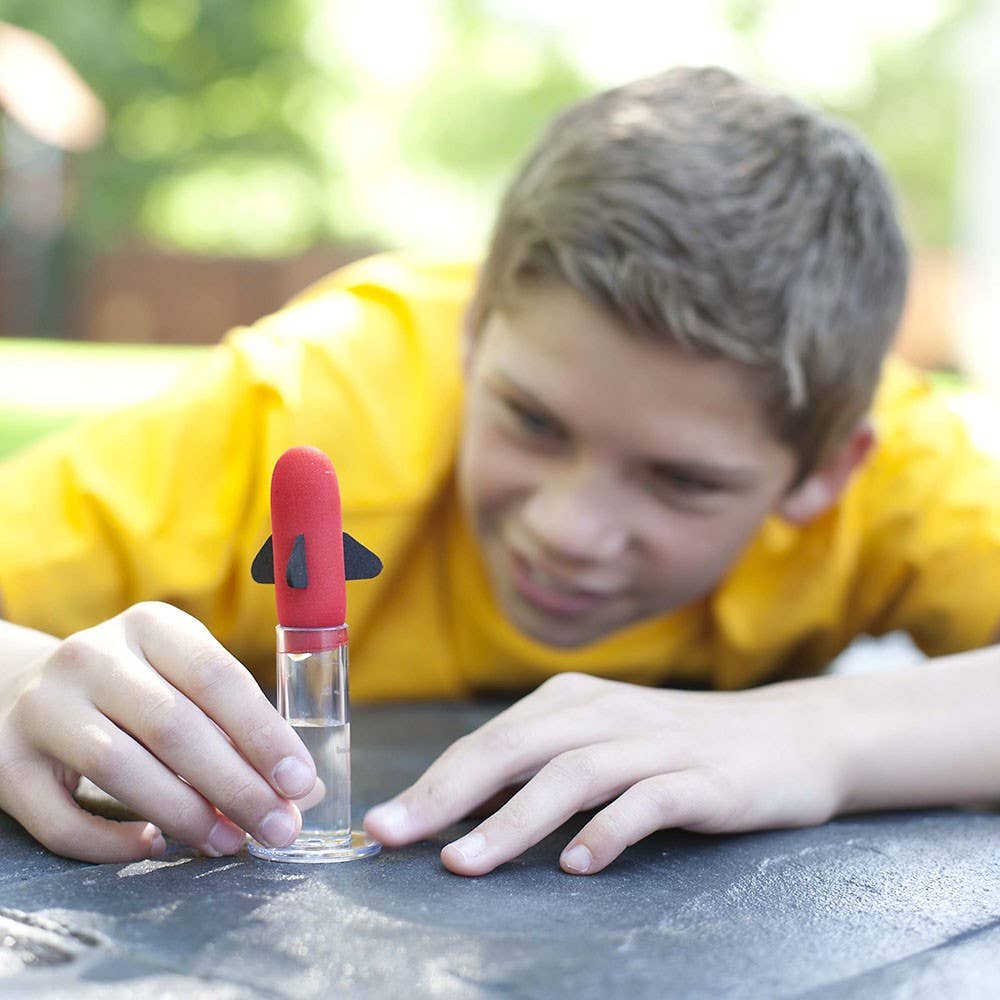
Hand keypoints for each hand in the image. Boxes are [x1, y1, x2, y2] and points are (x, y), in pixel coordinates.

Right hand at [0, 602, 316, 862]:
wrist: (28, 690)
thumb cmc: (137, 690)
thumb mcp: (186, 683)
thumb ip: (242, 730)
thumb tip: (308, 791)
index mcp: (151, 626)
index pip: (217, 677)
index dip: (264, 733)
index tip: (300, 781)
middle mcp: (91, 657)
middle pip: (175, 727)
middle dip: (237, 786)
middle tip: (279, 828)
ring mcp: (43, 708)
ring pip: (119, 767)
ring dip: (185, 813)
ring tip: (229, 842)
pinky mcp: (8, 763)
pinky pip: (61, 819)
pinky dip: (111, 842)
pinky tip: (155, 846)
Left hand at [364, 672, 845, 875]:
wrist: (788, 738)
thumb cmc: (677, 747)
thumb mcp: (601, 742)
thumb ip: (539, 767)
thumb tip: (460, 812)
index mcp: (571, 701)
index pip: (488, 741)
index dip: (432, 782)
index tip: (383, 825)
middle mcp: (605, 713)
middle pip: (515, 748)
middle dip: (447, 793)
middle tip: (395, 836)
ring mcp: (655, 744)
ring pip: (572, 775)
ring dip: (514, 820)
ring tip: (466, 862)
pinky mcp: (702, 778)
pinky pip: (648, 802)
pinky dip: (609, 830)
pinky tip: (577, 863)